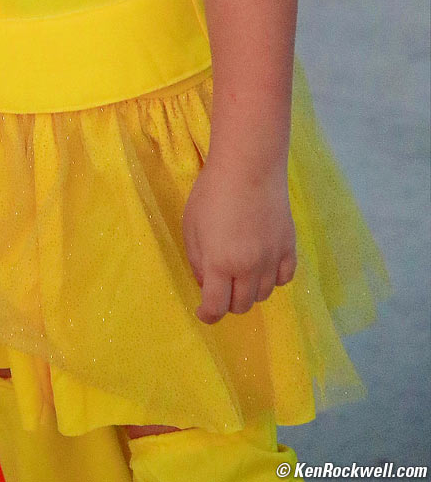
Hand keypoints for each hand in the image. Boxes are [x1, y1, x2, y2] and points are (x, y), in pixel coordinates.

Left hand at [182, 153, 296, 323]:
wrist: (249, 167)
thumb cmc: (212, 192)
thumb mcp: (191, 225)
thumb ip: (197, 259)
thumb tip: (206, 283)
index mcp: (220, 264)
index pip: (217, 307)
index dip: (208, 315)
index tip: (204, 312)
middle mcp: (249, 269)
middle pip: (241, 304)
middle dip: (227, 302)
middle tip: (220, 288)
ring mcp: (272, 260)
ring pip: (263, 295)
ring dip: (249, 291)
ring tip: (240, 274)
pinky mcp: (289, 248)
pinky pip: (284, 279)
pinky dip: (272, 280)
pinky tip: (263, 267)